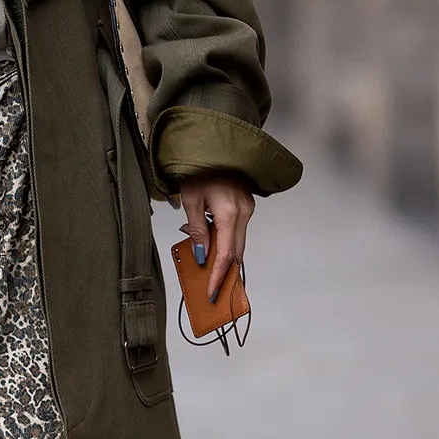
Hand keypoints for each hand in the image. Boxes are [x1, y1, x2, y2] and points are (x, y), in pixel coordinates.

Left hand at [178, 171, 253, 305]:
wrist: (216, 146)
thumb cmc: (200, 169)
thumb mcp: (191, 199)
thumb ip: (197, 229)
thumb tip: (202, 255)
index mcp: (229, 212)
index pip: (226, 254)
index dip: (218, 275)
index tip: (211, 292)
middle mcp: (243, 212)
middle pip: (236, 252)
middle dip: (224, 272)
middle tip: (212, 290)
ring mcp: (247, 209)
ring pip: (238, 242)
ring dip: (223, 256)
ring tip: (207, 268)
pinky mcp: (245, 206)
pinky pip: (236, 230)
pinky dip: (225, 241)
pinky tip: (209, 245)